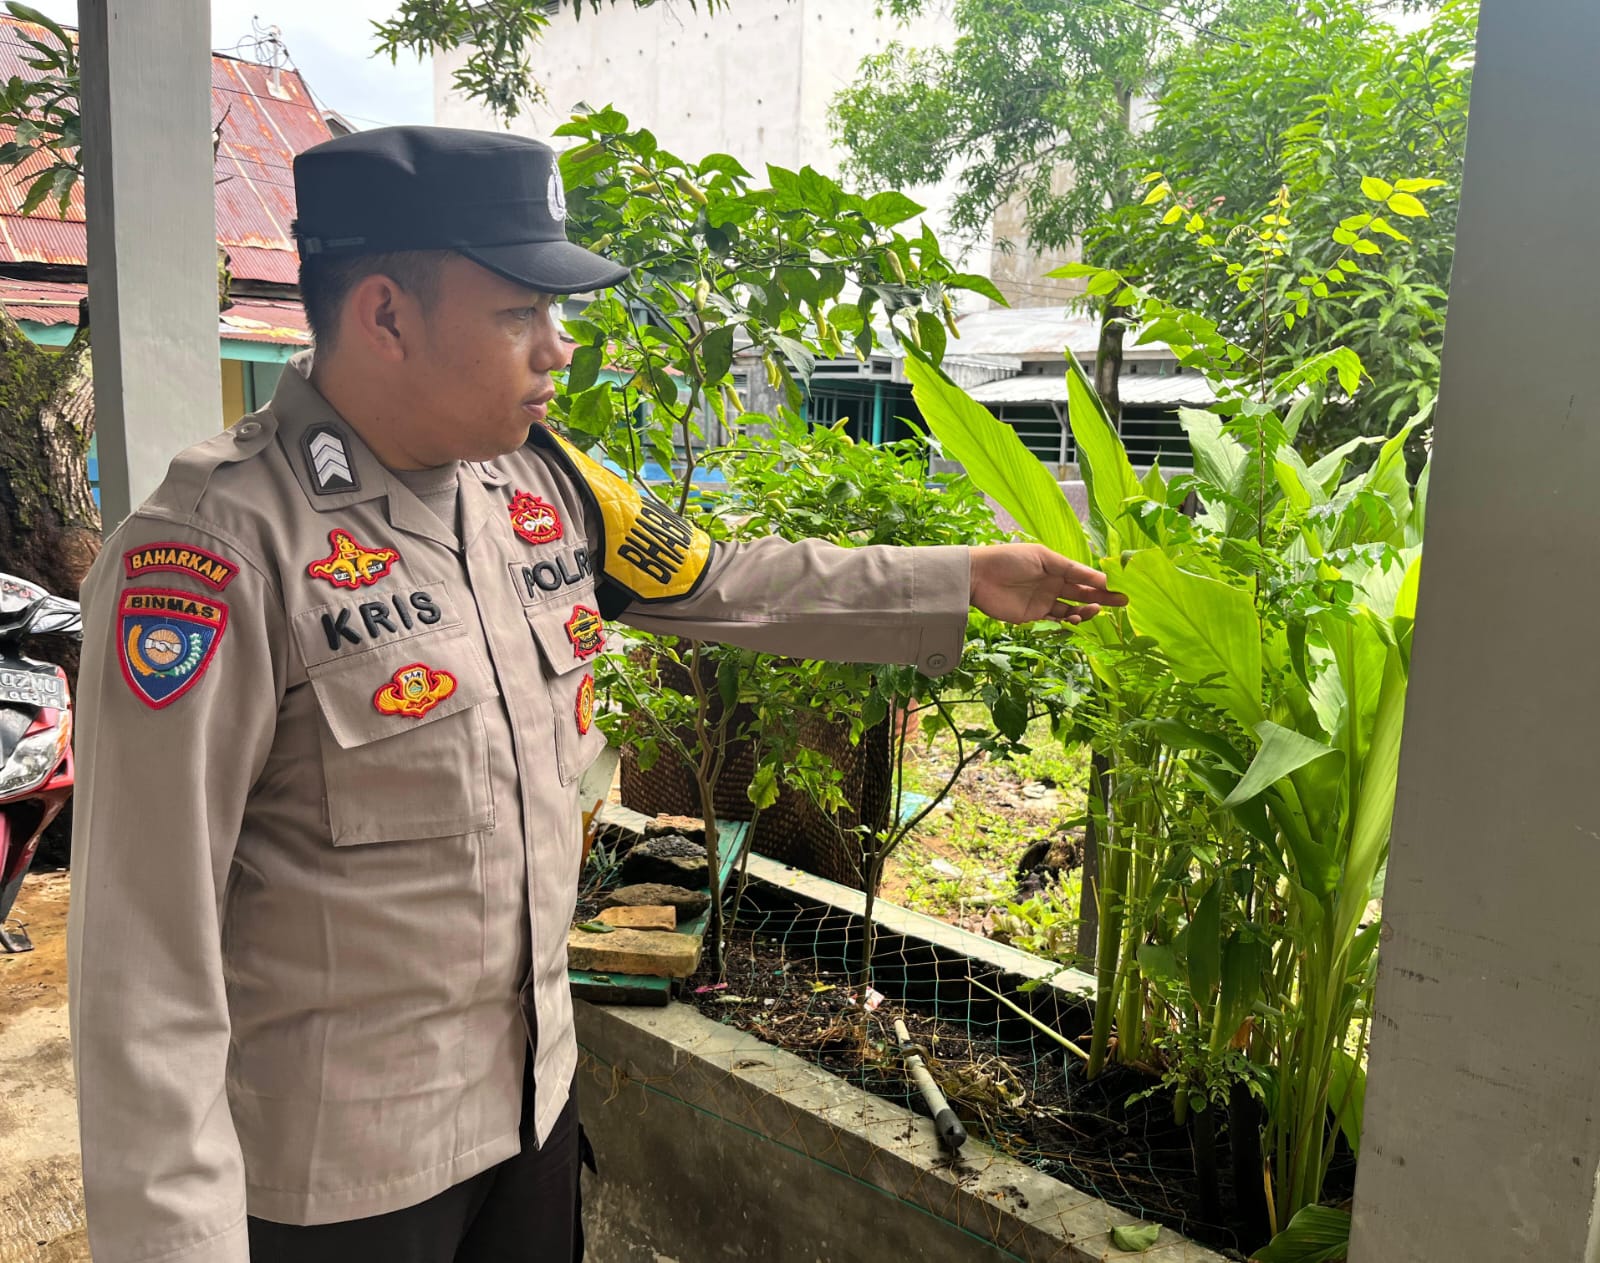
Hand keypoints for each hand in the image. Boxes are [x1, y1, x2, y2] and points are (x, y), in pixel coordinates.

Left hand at [968, 543, 1126, 625]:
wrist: (978, 577)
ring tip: (1094, 609)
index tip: (1121, 586)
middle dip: (1103, 597)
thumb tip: (1098, 576)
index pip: (1083, 575)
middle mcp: (1052, 584)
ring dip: (1086, 611)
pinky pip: (1056, 621)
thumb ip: (1070, 568)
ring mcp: (1043, 601)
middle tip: (1123, 602)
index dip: (1102, 581)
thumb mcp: (1043, 557)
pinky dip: (1069, 621)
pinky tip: (1077, 619)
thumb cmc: (1009, 560)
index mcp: (1055, 566)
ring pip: (1072, 609)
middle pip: (1082, 593)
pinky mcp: (1032, 616)